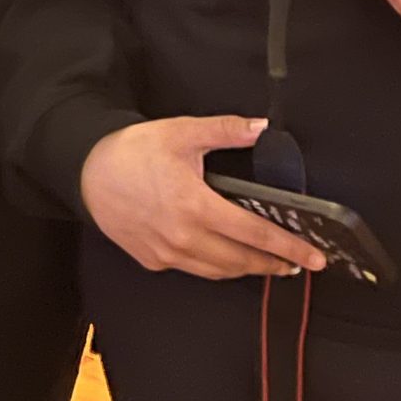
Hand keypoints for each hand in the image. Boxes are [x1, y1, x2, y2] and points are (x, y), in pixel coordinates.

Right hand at [79, 117, 331, 279]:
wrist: (86, 172)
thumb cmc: (133, 151)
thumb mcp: (181, 133)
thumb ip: (226, 131)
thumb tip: (262, 128)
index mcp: (196, 205)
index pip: (255, 233)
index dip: (289, 247)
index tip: (314, 257)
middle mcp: (184, 237)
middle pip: (242, 261)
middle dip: (274, 264)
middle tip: (296, 263)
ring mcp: (167, 254)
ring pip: (219, 272)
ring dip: (247, 269)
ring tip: (267, 263)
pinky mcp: (153, 261)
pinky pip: (194, 270)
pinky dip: (216, 267)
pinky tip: (224, 257)